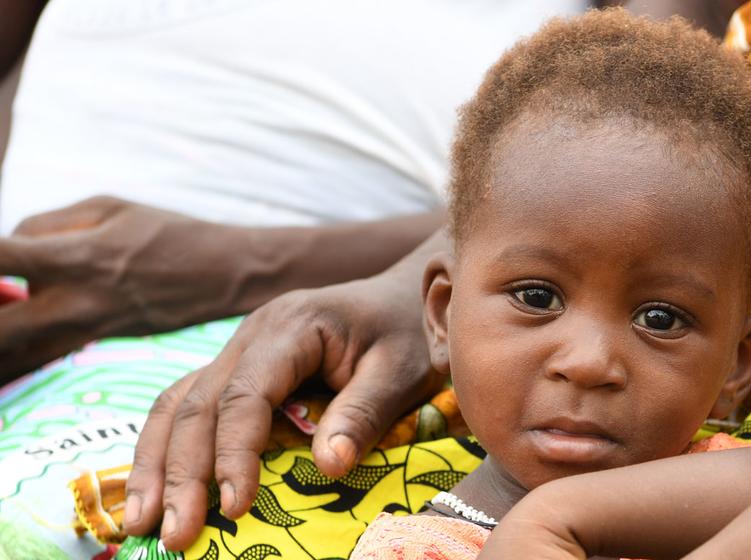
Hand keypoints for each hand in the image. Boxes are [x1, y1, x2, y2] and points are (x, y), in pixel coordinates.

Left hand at [0, 197, 260, 378]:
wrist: (224, 276)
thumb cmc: (167, 232)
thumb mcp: (107, 207)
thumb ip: (45, 224)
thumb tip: (8, 246)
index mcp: (75, 258)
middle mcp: (73, 302)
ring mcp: (83, 329)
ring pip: (11, 346)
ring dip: (5, 326)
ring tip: (12, 304)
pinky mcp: (93, 342)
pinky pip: (35, 351)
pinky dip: (15, 345)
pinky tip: (17, 331)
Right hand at [123, 267, 444, 550]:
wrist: (406, 295)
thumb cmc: (410, 331)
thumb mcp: (402, 371)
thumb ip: (364, 414)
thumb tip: (327, 467)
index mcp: (292, 327)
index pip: (245, 396)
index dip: (233, 454)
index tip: (235, 507)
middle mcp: (252, 335)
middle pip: (198, 405)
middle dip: (180, 473)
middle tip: (171, 534)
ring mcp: (238, 349)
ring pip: (177, 404)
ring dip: (155, 464)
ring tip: (138, 522)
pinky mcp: (238, 368)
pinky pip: (188, 404)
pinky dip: (166, 447)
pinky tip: (154, 487)